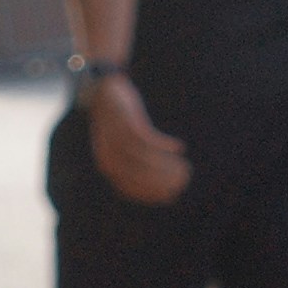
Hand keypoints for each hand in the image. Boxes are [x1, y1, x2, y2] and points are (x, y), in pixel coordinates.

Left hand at [86, 71, 193, 204]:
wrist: (103, 92)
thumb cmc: (117, 124)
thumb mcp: (120, 148)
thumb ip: (132, 165)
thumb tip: (157, 181)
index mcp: (107, 166)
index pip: (130, 189)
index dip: (153, 194)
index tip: (172, 196)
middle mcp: (109, 156)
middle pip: (139, 175)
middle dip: (163, 181)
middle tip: (183, 181)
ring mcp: (117, 139)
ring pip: (145, 159)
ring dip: (167, 165)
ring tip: (185, 167)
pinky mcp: (126, 122)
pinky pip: (148, 139)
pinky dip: (164, 145)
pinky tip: (179, 148)